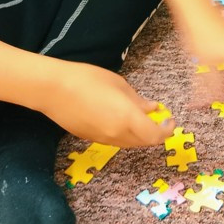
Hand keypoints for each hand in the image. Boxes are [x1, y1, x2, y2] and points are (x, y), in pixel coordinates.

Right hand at [41, 60, 174, 147]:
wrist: (54, 90)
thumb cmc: (88, 79)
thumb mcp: (119, 84)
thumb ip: (137, 100)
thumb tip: (152, 109)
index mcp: (127, 119)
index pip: (155, 136)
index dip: (166, 131)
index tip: (170, 120)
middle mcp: (117, 134)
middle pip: (143, 142)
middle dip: (155, 133)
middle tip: (158, 120)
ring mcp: (102, 139)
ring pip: (129, 143)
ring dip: (140, 135)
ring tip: (141, 118)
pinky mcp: (90, 139)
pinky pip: (115, 141)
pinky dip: (125, 134)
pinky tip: (121, 119)